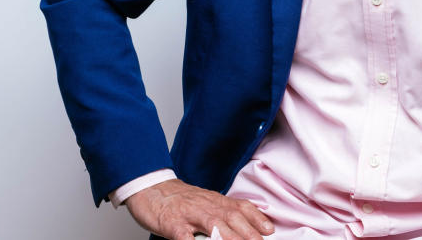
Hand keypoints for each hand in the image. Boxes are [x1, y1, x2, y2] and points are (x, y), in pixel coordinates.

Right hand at [124, 178, 274, 239]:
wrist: (152, 187)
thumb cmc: (180, 199)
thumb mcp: (205, 202)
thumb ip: (222, 213)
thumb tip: (245, 226)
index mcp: (216, 201)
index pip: (241, 208)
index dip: (257, 219)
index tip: (269, 229)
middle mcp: (206, 206)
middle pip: (231, 218)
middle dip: (248, 232)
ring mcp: (189, 214)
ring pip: (213, 225)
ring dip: (228, 237)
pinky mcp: (172, 223)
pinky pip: (183, 235)